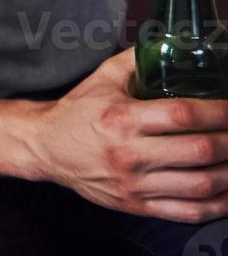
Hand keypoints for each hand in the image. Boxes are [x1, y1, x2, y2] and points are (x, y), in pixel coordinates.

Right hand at [31, 49, 227, 221]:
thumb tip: (175, 44)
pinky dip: (218, 205)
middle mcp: (130, 154)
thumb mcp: (103, 78)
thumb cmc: (78, 111)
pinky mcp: (136, 206)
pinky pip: (188, 212)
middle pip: (199, 151)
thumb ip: (139, 60)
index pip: (183, 115)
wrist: (45, 147)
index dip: (219, 111)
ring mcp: (134, 184)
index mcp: (122, 119)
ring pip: (200, 185)